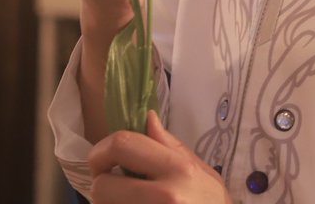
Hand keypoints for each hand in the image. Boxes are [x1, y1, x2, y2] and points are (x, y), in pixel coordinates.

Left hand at [88, 111, 231, 202]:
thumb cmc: (212, 203)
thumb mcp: (201, 172)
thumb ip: (172, 146)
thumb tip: (147, 118)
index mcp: (178, 169)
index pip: (122, 145)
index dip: (102, 150)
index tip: (106, 159)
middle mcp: (164, 194)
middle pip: (102, 185)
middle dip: (102, 185)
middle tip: (112, 185)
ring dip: (108, 203)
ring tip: (127, 200)